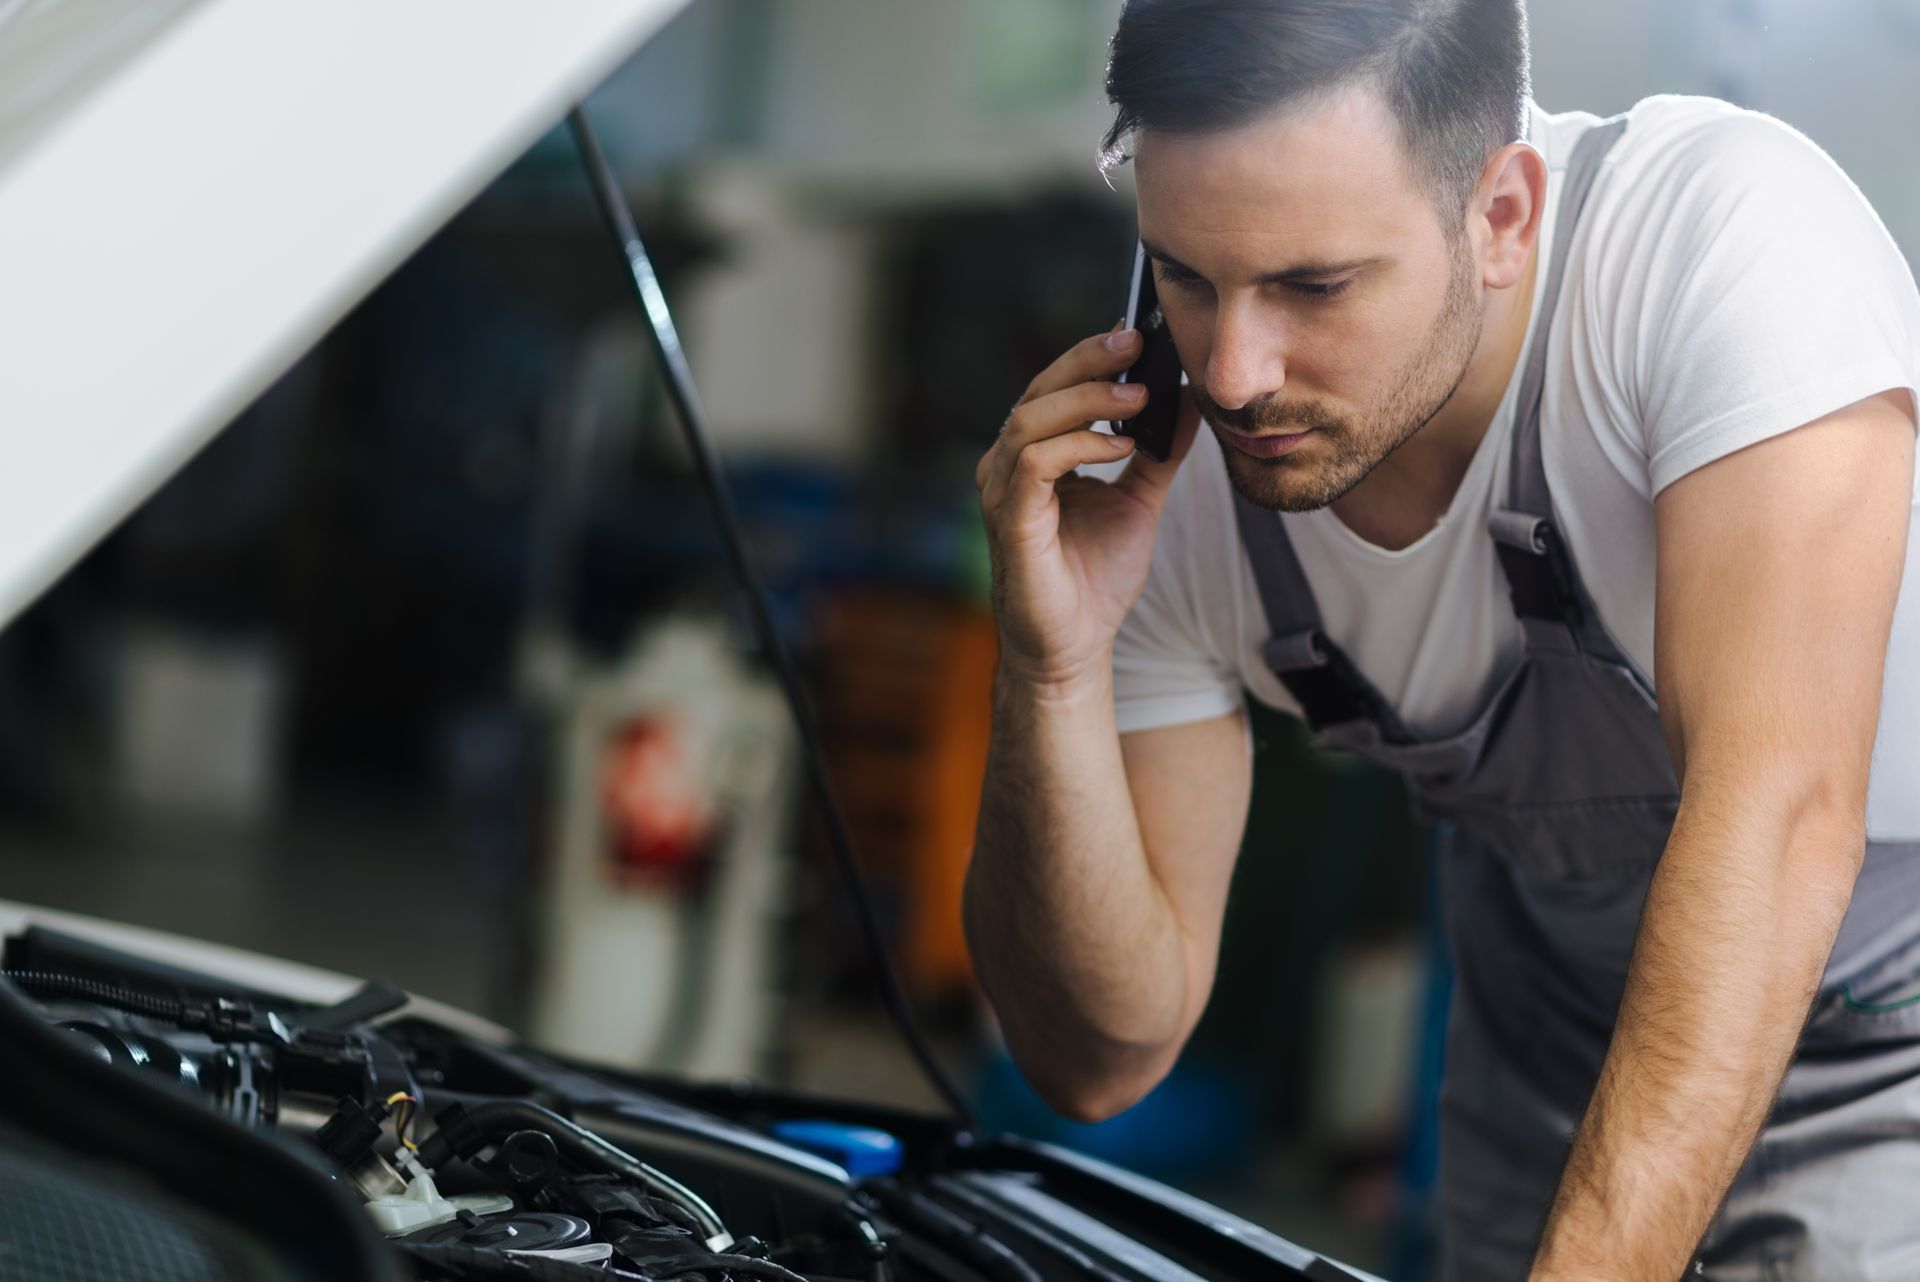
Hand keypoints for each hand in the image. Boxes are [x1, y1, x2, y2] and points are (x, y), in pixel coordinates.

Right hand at [974, 327, 1200, 689]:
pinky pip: (1036, 464)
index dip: (1091, 358)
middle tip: (1137, 344)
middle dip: (1088, 361)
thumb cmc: (1095, 578)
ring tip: (1138, 399)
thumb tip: (1190, 399)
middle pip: (1038, 391)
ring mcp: (1003, 492)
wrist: (1076, 646)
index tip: (1139, 336)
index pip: (1054, 389)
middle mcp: (1008, 467)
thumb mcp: (1139, 501)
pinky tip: (1119, 447)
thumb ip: (1158, 451)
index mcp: (1032, 457)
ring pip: (1031, 419)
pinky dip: (1079, 446)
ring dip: (1088, 401)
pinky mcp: (1012, 521)